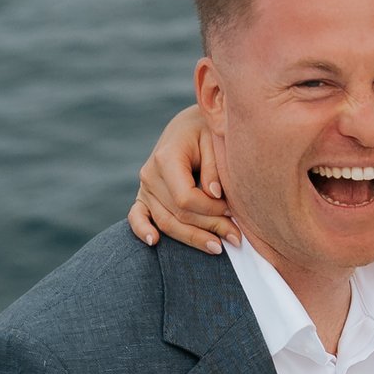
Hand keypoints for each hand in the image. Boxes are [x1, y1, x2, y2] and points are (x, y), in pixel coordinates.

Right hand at [129, 107, 234, 254]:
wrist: (189, 125)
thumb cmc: (206, 131)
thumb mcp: (214, 140)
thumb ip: (213, 167)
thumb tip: (214, 195)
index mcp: (166, 158)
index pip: (186, 198)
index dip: (210, 210)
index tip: (232, 210)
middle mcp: (150, 174)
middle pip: (178, 214)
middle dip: (209, 228)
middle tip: (236, 237)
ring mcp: (145, 187)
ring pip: (166, 222)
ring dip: (192, 238)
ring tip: (218, 247)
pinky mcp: (144, 196)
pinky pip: (137, 216)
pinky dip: (143, 230)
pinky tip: (154, 242)